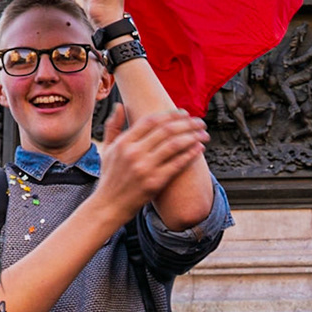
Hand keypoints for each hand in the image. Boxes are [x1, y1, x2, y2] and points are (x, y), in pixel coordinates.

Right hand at [93, 104, 207, 222]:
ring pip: (174, 145)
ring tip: (204, 133)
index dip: (170, 114)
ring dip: (193, 136)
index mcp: (124, 143)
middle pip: (166, 130)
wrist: (108, 206)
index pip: (151, 121)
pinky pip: (177, 164)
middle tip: (200, 121)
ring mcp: (145, 168)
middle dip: (187, 123)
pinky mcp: (155, 182)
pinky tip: (200, 147)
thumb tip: (120, 105)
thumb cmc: (110, 178)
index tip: (184, 113)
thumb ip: (113, 126)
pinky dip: (190, 154)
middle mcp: (134, 153)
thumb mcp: (107, 150)